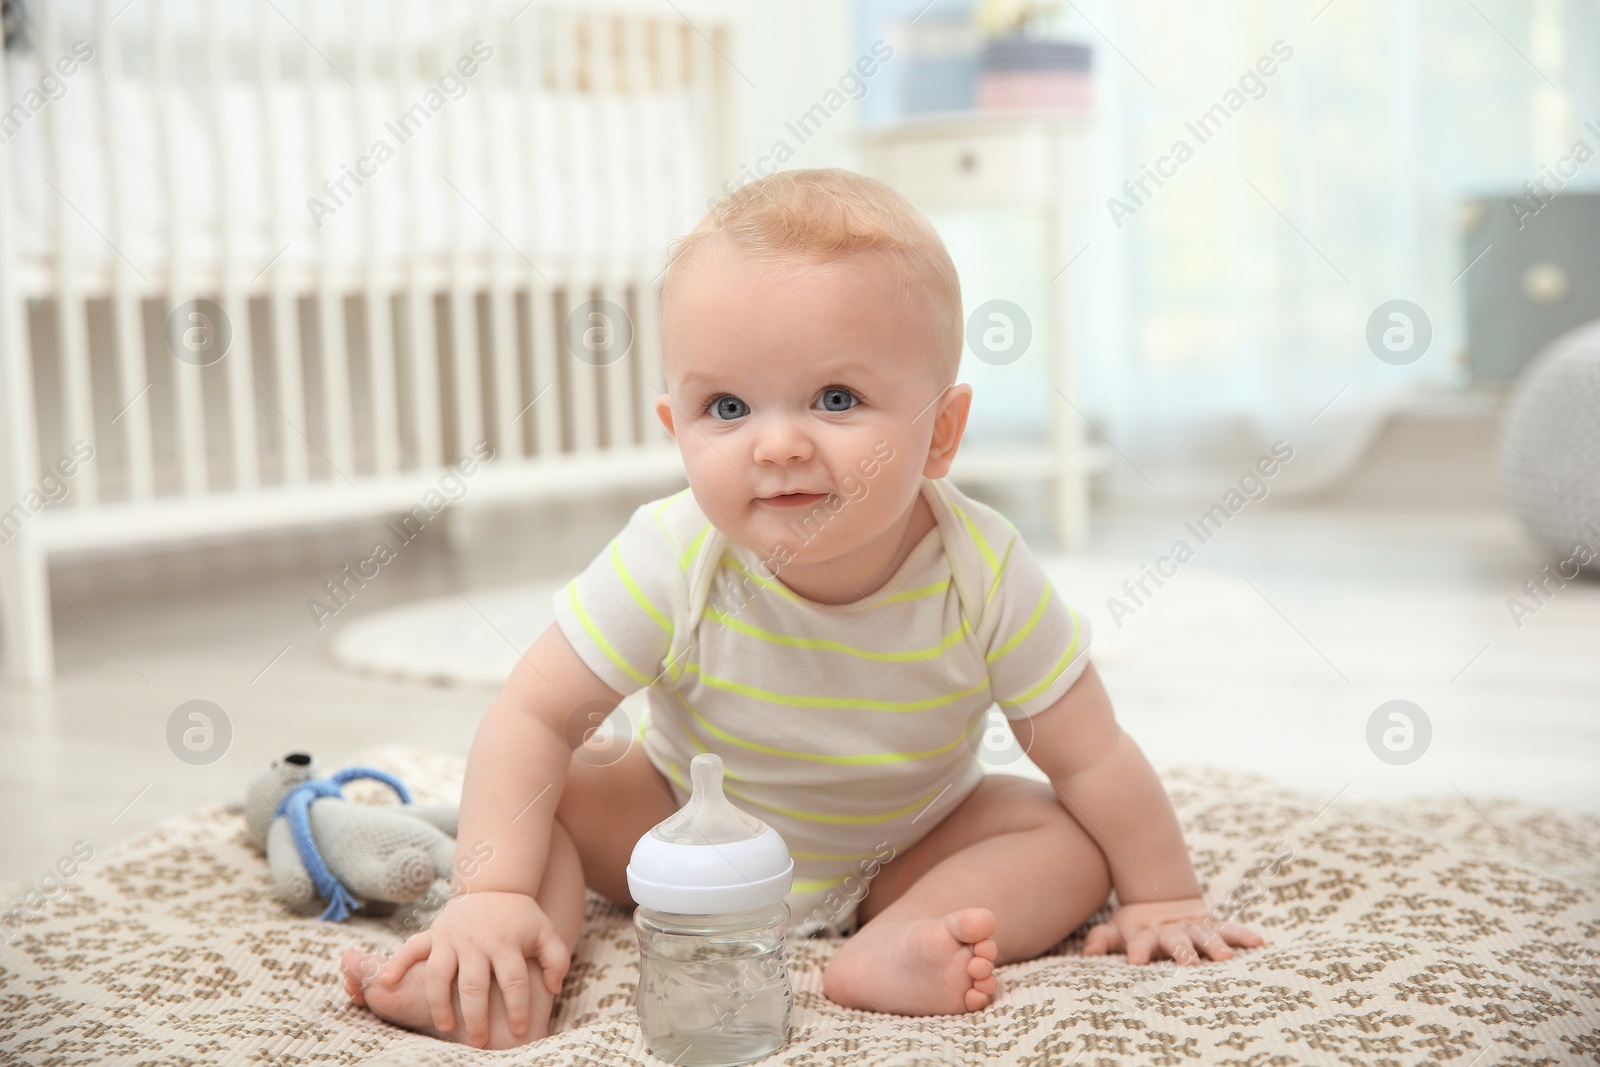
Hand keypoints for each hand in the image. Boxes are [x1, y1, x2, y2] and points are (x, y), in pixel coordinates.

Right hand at [375, 890, 569, 1046]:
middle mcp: (477, 942)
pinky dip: (397, 964)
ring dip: (439, 1003)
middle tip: (479, 1042)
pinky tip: (386, 983)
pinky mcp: (434, 933)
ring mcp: (452, 937)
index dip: (516, 1008)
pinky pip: (412, 948)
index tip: (518, 1030)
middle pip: (474, 984)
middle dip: (476, 1016)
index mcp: (506, 944)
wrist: (496, 884)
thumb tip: (553, 988)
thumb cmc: (522, 917)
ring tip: (446, 1026)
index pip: (513, 981)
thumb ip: (555, 960)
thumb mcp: (546, 933)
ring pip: (440, 974)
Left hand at [1082, 897, 1262, 965]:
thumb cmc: (1137, 925)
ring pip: (1204, 934)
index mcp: (1146, 933)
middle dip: (1181, 950)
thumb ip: (1103, 940)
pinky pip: (1229, 928)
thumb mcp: (1117, 930)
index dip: (1137, 951)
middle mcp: (1171, 929)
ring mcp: (1192, 926)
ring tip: (1226, 957)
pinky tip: (1258, 942)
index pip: (1139, 943)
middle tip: (1187, 961)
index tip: (1135, 962)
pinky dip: (1242, 934)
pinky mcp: (1211, 923)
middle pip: (1175, 939)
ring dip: (1215, 944)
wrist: (1161, 896)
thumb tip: (1087, 953)